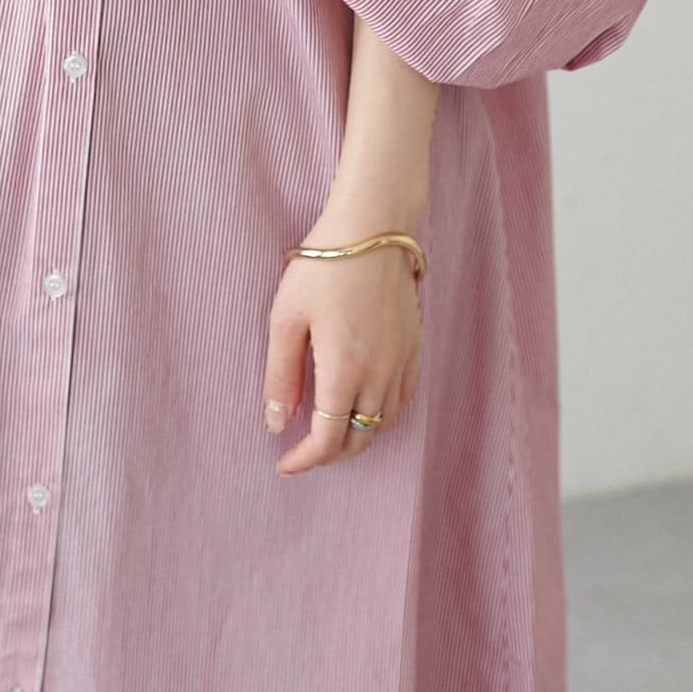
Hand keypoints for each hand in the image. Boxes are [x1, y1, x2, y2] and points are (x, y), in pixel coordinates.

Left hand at [264, 206, 422, 475]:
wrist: (372, 227)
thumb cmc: (323, 266)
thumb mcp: (286, 317)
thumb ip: (281, 375)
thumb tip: (277, 423)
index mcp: (344, 370)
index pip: (328, 440)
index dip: (304, 460)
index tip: (283, 464)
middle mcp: (379, 374)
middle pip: (359, 440)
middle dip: (330, 455)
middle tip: (303, 450)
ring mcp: (402, 361)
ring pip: (385, 423)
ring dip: (357, 438)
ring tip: (331, 432)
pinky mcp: (415, 346)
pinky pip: (405, 398)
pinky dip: (384, 415)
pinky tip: (367, 408)